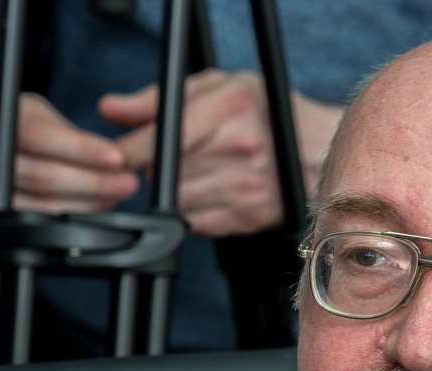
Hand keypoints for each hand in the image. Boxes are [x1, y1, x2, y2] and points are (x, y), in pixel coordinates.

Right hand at [0, 88, 139, 240]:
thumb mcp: (12, 107)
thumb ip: (56, 128)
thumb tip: (106, 152)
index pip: (39, 138)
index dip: (82, 150)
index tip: (117, 157)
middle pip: (43, 178)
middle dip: (94, 183)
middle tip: (127, 182)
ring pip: (37, 209)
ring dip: (84, 207)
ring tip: (114, 198)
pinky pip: (21, 229)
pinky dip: (58, 226)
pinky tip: (82, 216)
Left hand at [99, 68, 342, 237]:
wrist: (320, 149)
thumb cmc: (267, 112)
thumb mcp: (219, 87)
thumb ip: (160, 98)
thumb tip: (111, 110)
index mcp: (231, 108)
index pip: (162, 137)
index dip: (129, 151)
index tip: (114, 155)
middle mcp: (242, 148)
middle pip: (165, 173)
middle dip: (154, 169)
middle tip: (163, 160)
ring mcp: (248, 186)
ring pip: (178, 201)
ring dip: (174, 192)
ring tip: (192, 174)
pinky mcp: (251, 217)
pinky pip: (198, 223)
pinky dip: (193, 211)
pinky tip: (208, 192)